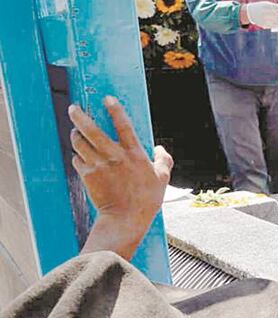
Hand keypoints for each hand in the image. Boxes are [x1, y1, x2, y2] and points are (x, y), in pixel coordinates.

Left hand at [69, 98, 171, 252]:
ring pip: (80, 142)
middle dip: (80, 116)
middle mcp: (114, 156)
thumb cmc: (146, 199)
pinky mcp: (87, 175)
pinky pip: (77, 159)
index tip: (107, 99)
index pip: (123, 125)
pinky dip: (78, 156)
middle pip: (92, 130)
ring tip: (76, 132)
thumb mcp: (163, 178)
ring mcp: (99, 165)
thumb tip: (160, 147)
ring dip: (76, 135)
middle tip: (74, 108)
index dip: (115, 109)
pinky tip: (81, 156)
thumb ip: (164, 160)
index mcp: (134, 154)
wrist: (125, 218)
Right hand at [244, 1, 277, 28]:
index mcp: (266, 7)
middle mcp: (266, 13)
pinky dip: (277, 24)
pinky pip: (273, 25)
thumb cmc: (260, 7)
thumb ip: (274, 6)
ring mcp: (265, 19)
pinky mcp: (264, 24)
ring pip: (276, 21)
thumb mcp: (266, 4)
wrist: (249, 12)